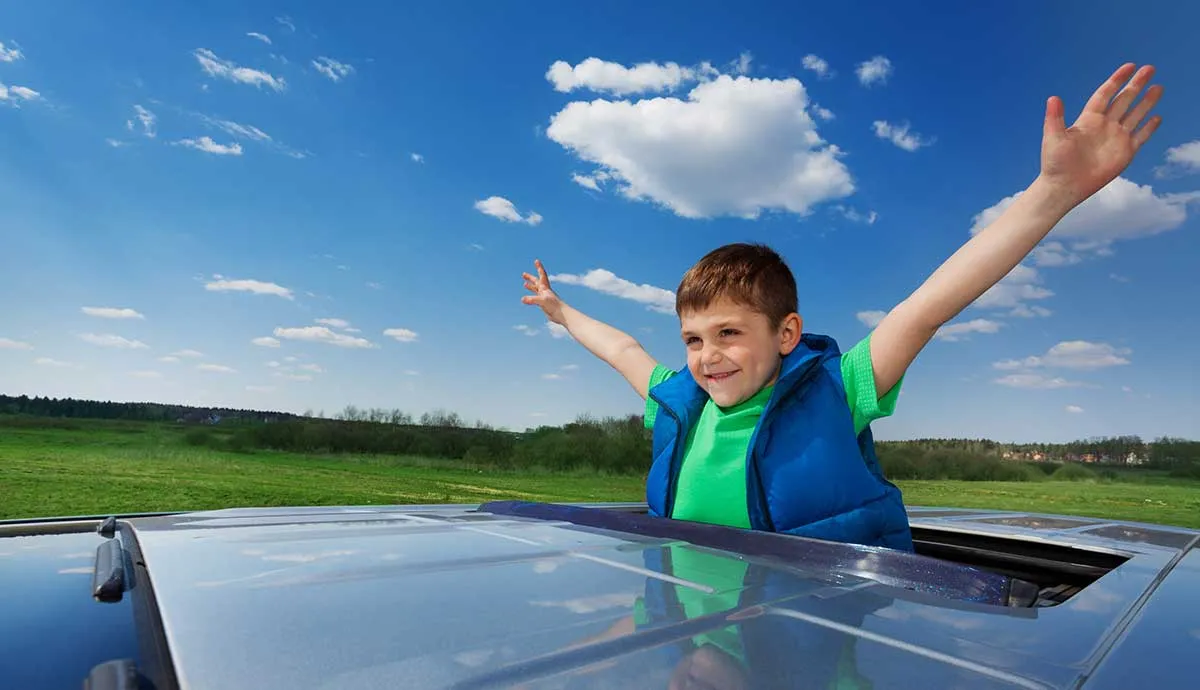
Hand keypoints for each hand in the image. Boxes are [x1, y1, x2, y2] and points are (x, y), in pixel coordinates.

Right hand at [521, 259, 565, 323]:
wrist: (562, 315)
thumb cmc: (554, 306)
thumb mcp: (542, 301)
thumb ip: (532, 299)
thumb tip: (522, 299)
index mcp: (545, 288)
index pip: (542, 275)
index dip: (539, 268)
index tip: (536, 261)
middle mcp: (545, 291)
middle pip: (537, 282)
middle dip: (530, 278)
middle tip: (523, 274)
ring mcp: (544, 297)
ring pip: (536, 290)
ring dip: (531, 286)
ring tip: (524, 284)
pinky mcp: (544, 304)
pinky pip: (536, 298)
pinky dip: (531, 297)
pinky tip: (528, 299)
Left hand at [1039, 63, 1163, 205]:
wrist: (1064, 186)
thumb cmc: (1055, 163)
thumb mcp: (1053, 137)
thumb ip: (1055, 117)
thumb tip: (1053, 98)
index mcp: (1089, 119)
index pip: (1105, 94)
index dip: (1117, 80)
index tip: (1130, 66)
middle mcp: (1104, 125)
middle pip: (1124, 100)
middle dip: (1136, 85)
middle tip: (1150, 68)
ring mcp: (1116, 138)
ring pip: (1135, 115)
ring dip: (1147, 102)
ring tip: (1158, 88)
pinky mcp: (1124, 153)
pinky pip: (1140, 137)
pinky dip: (1149, 127)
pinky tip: (1157, 117)